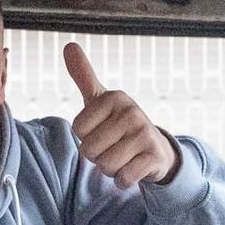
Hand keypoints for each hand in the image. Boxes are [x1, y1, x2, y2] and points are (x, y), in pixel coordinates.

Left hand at [64, 42, 179, 188]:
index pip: (78, 130)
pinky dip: (123, 180)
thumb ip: (84, 75)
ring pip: (105, 166)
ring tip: (122, 157)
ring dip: (109, 169)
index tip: (101, 130)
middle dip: (96, 156)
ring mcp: (145, 134)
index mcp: (115, 97)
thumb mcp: (100, 100)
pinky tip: (133, 169)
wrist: (155, 149)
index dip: (85, 137)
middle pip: (89, 150)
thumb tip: (69, 45)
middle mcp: (132, 112)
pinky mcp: (154, 157)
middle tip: (112, 147)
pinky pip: (123, 178)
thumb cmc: (118, 124)